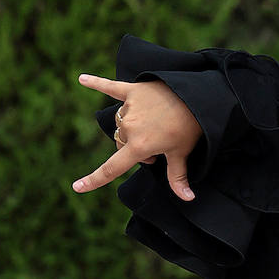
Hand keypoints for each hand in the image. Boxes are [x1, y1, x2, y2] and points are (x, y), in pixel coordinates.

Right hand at [72, 73, 202, 201]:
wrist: (201, 97)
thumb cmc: (192, 127)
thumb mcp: (182, 153)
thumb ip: (178, 178)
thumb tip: (188, 199)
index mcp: (139, 147)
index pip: (111, 169)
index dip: (93, 180)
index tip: (77, 187)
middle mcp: (130, 128)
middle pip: (121, 142)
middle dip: (135, 145)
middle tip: (160, 139)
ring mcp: (131, 108)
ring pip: (121, 122)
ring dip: (132, 124)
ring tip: (155, 121)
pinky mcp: (135, 89)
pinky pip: (111, 86)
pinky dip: (96, 82)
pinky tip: (82, 78)